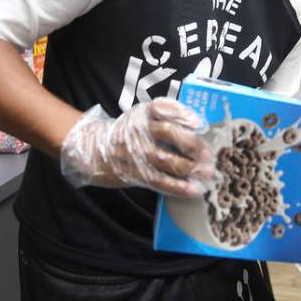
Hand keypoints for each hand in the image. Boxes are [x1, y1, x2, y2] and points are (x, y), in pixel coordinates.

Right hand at [60, 98, 214, 197]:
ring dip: (190, 168)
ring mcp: (137, 153)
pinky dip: (178, 187)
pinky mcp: (136, 174)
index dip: (183, 114)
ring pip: (167, 160)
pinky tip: (193, 191)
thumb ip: (164, 119)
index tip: (200, 123)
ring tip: (207, 175)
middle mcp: (140, 131)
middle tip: (209, 155)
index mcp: (143, 113)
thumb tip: (199, 130)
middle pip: (170, 134)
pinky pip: (160, 181)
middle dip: (193, 145)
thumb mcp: (140, 117)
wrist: (92, 149)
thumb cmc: (127, 133)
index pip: (164, 108)